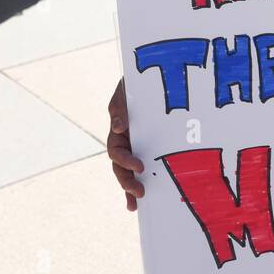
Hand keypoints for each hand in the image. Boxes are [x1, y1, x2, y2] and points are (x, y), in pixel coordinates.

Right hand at [107, 78, 144, 211]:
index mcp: (119, 132)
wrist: (155, 74)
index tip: (139, 167)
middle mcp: (128, 142)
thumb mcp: (126, 92)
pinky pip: (153, 166)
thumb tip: (118, 126)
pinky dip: (151, 180)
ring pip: (133, 171)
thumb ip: (120, 107)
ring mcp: (141, 146)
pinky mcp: (157, 147)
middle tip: (139, 192)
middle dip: (128, 182)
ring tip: (140, 199)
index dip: (125, 161)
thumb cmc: (137, 84)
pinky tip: (154, 194)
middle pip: (122, 168)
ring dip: (134, 187)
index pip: (116, 152)